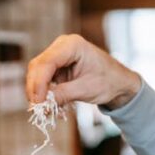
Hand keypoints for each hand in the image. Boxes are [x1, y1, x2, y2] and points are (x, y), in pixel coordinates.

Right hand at [25, 34, 141, 109]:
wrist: (119, 83)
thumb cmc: (109, 82)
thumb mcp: (87, 90)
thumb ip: (63, 94)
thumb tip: (42, 105)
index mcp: (72, 45)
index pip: (47, 62)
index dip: (39, 83)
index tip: (38, 102)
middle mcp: (61, 46)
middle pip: (38, 67)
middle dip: (35, 89)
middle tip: (37, 109)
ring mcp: (58, 55)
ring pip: (37, 74)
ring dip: (38, 93)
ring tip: (44, 110)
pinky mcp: (56, 67)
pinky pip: (43, 79)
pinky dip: (44, 93)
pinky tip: (50, 106)